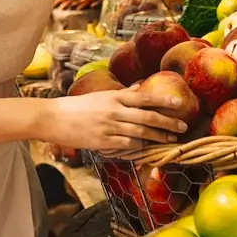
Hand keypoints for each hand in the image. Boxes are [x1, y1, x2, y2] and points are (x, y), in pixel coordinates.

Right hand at [40, 88, 188, 151]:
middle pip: (147, 116)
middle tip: (182, 126)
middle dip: (167, 122)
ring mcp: (109, 127)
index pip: (145, 98)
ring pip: (140, 132)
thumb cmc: (78, 106)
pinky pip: (126, 145)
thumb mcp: (101, 96)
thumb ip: (123, 93)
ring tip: (171, 140)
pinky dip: (139, 148)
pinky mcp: (103, 141)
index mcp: (114, 97)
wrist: (54, 118)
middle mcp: (114, 110)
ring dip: (158, 137)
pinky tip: (148, 150)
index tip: (179, 103)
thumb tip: (140, 86)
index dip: (164, 101)